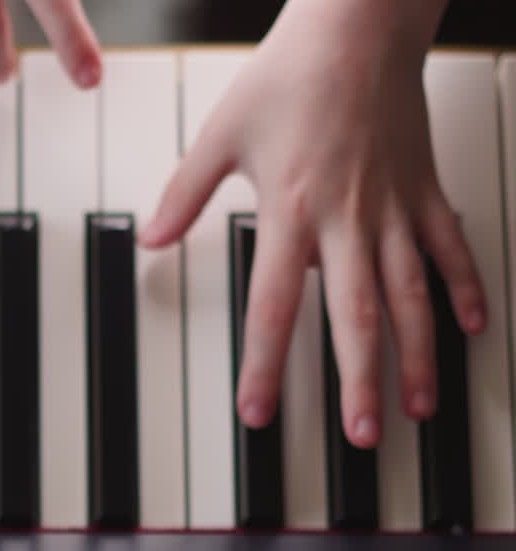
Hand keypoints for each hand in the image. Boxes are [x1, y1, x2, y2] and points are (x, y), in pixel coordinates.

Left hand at [140, 0, 485, 448]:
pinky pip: (450, 247)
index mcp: (292, 211)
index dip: (264, 366)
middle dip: (359, 379)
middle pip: (354, 315)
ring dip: (416, 354)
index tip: (258, 414)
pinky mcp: (425, 192)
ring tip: (417, 407)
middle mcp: (347, 220)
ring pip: (410, 294)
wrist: (358, 22)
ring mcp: (393, 209)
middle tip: (362, 436)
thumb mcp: (222, 131)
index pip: (272, 306)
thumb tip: (150, 237)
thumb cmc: (292, 73)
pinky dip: (465, 287)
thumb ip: (186, 193)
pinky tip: (473, 330)